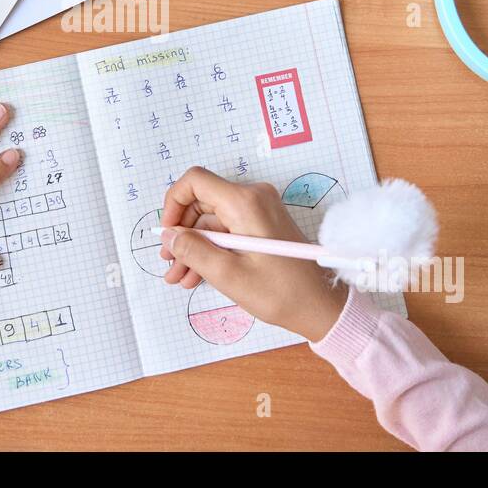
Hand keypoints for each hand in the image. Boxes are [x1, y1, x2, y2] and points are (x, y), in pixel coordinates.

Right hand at [159, 167, 345, 341]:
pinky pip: (226, 229)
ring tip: (179, 277)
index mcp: (245, 202)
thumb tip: (168, 236)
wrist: (320, 306)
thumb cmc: (280, 292)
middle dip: (181, 233)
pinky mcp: (261, 224)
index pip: (195, 181)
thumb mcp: (228, 275)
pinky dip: (211, 249)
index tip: (167, 234)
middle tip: (168, 264)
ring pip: (211, 220)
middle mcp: (252, 198)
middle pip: (201, 203)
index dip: (173, 204)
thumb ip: (194, 251)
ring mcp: (258, 210)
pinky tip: (196, 274)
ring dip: (193, 247)